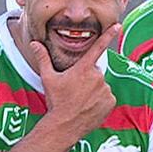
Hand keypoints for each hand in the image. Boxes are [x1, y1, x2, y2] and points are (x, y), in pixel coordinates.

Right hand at [32, 23, 119, 139]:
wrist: (65, 126)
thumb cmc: (56, 102)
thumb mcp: (48, 79)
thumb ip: (43, 58)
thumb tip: (34, 43)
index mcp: (83, 68)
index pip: (98, 47)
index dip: (109, 35)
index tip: (118, 25)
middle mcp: (97, 77)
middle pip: (95, 72)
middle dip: (87, 78)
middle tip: (75, 90)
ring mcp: (105, 90)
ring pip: (101, 85)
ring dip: (93, 90)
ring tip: (81, 100)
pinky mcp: (110, 102)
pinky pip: (107, 97)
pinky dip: (100, 101)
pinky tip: (89, 107)